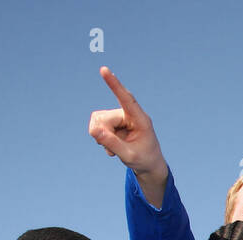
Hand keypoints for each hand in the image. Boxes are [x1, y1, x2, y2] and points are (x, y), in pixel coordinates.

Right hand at [87, 67, 168, 194]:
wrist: (148, 165)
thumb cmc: (144, 159)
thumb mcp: (129, 155)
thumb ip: (112, 143)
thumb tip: (94, 130)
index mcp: (141, 120)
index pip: (127, 99)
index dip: (115, 84)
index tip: (104, 70)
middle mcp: (129, 115)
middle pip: (104, 118)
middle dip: (104, 135)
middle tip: (112, 150)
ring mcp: (120, 117)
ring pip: (98, 121)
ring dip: (102, 137)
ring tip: (115, 149)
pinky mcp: (113, 121)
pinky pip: (97, 126)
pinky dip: (101, 138)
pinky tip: (112, 147)